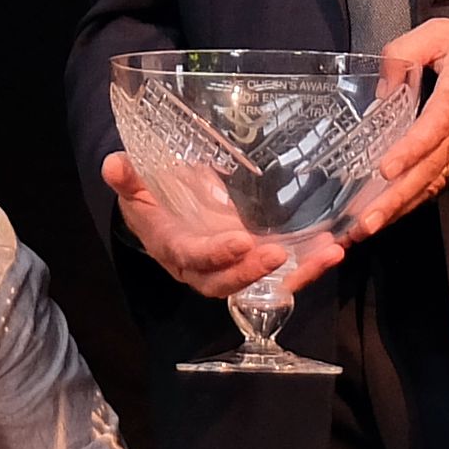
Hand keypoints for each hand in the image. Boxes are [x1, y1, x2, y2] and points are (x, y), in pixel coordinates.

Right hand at [103, 152, 345, 301]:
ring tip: (327, 254)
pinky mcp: (252, 262)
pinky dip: (307, 265)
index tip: (240, 241)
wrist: (163, 208)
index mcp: (173, 247)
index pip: (193, 258)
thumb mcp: (136, 183)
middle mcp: (202, 267)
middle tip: (279, 254)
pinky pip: (280, 272)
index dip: (215, 254)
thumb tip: (115, 166)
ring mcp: (230, 267)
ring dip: (295, 273)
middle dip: (252, 272)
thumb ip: (128, 176)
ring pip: (259, 283)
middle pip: (226, 282)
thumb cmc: (151, 194)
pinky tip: (333, 249)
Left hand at [344, 17, 448, 243]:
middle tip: (364, 223)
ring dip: (399, 209)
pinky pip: (438, 183)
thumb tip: (381, 88)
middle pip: (429, 170)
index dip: (411, 150)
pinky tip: (387, 216)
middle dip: (395, 200)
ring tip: (365, 230)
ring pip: (432, 184)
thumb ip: (404, 51)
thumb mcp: (444, 31)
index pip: (435, 126)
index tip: (385, 169)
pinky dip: (412, 203)